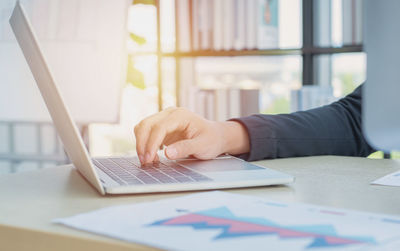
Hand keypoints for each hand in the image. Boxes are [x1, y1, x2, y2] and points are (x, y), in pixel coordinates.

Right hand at [134, 107, 249, 163]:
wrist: (216, 136)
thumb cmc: (212, 139)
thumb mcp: (202, 146)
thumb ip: (186, 148)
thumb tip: (168, 153)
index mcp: (180, 115)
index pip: (159, 127)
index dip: (152, 143)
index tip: (149, 158)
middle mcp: (170, 114)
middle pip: (146, 124)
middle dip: (142, 144)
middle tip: (145, 162)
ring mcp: (164, 119)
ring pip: (143, 127)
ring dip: (141, 144)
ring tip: (148, 161)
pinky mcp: (162, 127)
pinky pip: (147, 133)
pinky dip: (145, 144)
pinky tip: (152, 156)